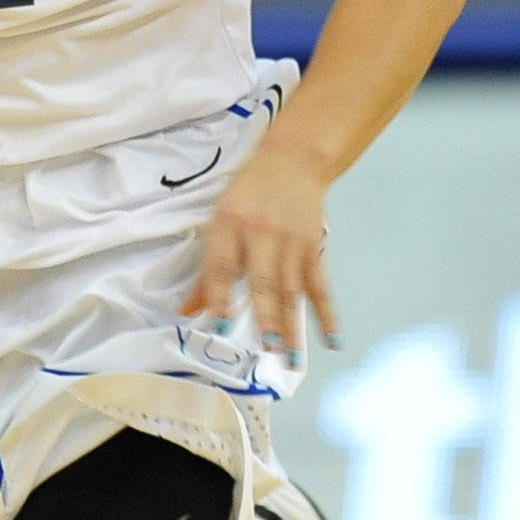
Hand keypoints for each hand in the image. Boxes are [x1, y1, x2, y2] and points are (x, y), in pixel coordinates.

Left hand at [182, 140, 339, 368]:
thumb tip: (188, 311)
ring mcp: (292, 241)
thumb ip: (208, 270)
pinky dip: (327, 314)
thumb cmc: (247, 196)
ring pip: (292, 290)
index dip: (219, 296)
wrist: (292, 161)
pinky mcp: (314, 247)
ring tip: (290, 357)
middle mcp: (261, 233)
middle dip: (264, 316)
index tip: (219, 327)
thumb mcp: (220, 221)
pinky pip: (320, 286)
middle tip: (264, 349)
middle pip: (263, 281)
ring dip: (292, 326)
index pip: (222, 265)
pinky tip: (331, 340)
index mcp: (230, 223)